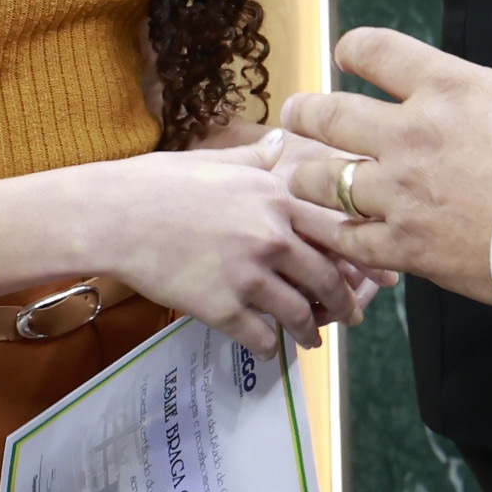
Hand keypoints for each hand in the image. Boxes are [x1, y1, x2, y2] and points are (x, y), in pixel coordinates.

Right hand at [82, 137, 370, 358]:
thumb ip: (258, 159)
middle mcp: (271, 236)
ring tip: (312, 340)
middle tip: (351, 315)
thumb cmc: (161, 182)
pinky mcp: (223, 308)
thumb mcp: (217, 161)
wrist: (116, 215)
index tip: (376, 275)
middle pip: (326, 277)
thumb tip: (281, 140)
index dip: (361, 257)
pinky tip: (269, 350)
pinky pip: (261, 336)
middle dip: (344, 302)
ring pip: (299, 312)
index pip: (337, 230)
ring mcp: (248, 275)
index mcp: (276, 197)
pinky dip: (270, 347)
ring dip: (311, 331)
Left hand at [278, 0, 491, 307]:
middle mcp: (410, 136)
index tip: (347, 51)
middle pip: (331, 115)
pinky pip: (352, 240)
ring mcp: (401, 194)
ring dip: (306, 177)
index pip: (376, 51)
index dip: (354, 47)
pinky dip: (339, 238)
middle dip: (306, 112)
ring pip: (325, 181)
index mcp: (447, 88)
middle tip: (294, 113)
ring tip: (296, 176)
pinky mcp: (406, 246)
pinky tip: (335, 236)